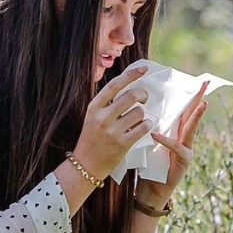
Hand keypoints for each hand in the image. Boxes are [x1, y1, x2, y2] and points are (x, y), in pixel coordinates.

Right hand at [70, 65, 152, 179]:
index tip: (143, 69)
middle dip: (143, 94)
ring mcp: (113, 131)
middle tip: (144, 99)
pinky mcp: (123, 144)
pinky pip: (143, 127)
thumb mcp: (93, 116)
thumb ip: (107, 103)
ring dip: (143, 113)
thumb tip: (129, 86)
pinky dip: (147, 125)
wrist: (86, 164)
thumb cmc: (92, 138)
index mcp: (94, 107)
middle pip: (131, 95)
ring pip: (139, 112)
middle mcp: (103, 117)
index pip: (115, 84)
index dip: (131, 74)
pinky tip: (143, 126)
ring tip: (139, 119)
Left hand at [138, 80, 208, 207]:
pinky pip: (174, 148)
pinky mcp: (183, 162)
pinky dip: (165, 141)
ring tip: (203, 103)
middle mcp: (183, 138)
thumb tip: (138, 107)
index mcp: (175, 131)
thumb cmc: (148, 166)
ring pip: (191, 129)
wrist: (150, 191)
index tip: (194, 79)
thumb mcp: (147, 142)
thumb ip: (149, 127)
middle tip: (207, 83)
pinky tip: (157, 134)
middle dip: (199, 98)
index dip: (187, 95)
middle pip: (192, 114)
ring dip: (197, 116)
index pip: (182, 109)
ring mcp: (186, 150)